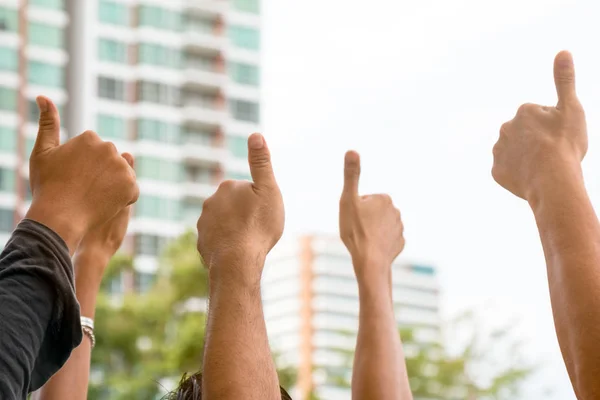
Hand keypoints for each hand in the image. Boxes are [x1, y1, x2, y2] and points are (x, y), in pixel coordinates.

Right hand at [25, 96, 138, 254]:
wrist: (60, 217)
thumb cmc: (48, 186)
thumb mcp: (43, 152)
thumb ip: (48, 123)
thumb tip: (43, 96)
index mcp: (90, 138)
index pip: (94, 149)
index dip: (83, 165)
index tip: (73, 176)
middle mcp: (109, 148)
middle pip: (109, 160)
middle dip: (100, 171)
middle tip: (83, 188)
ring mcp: (122, 168)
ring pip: (121, 174)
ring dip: (112, 183)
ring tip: (94, 195)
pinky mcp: (132, 186)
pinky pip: (130, 190)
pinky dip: (122, 198)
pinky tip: (106, 203)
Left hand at [196, 133, 283, 285]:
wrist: (237, 262)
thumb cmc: (257, 226)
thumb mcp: (268, 190)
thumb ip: (261, 163)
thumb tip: (256, 134)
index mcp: (228, 186)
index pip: (248, 190)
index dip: (259, 202)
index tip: (263, 214)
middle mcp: (211, 202)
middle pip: (235, 206)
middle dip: (245, 215)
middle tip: (258, 229)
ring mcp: (204, 223)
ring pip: (225, 224)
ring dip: (235, 230)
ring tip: (248, 243)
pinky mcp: (202, 243)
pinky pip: (218, 240)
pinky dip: (227, 244)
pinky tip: (237, 253)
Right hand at [339, 151, 404, 283]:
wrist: (371, 261)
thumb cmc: (357, 231)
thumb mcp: (348, 200)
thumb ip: (351, 175)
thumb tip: (351, 150)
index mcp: (384, 198)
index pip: (363, 201)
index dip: (354, 210)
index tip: (353, 219)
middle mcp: (395, 211)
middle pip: (371, 214)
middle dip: (363, 220)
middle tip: (356, 231)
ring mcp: (399, 228)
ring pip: (378, 227)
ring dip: (370, 232)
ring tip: (364, 241)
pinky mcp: (400, 244)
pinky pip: (385, 241)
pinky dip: (378, 244)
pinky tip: (372, 250)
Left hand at [492, 51, 586, 203]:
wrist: (551, 179)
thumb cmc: (564, 143)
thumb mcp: (570, 108)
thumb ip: (564, 80)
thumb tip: (563, 51)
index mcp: (523, 112)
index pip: (541, 118)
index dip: (554, 128)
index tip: (559, 136)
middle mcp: (505, 128)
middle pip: (526, 135)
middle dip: (537, 142)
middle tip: (552, 152)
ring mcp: (499, 151)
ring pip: (516, 152)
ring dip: (527, 158)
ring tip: (542, 166)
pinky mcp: (497, 171)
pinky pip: (509, 171)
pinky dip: (518, 174)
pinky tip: (530, 177)